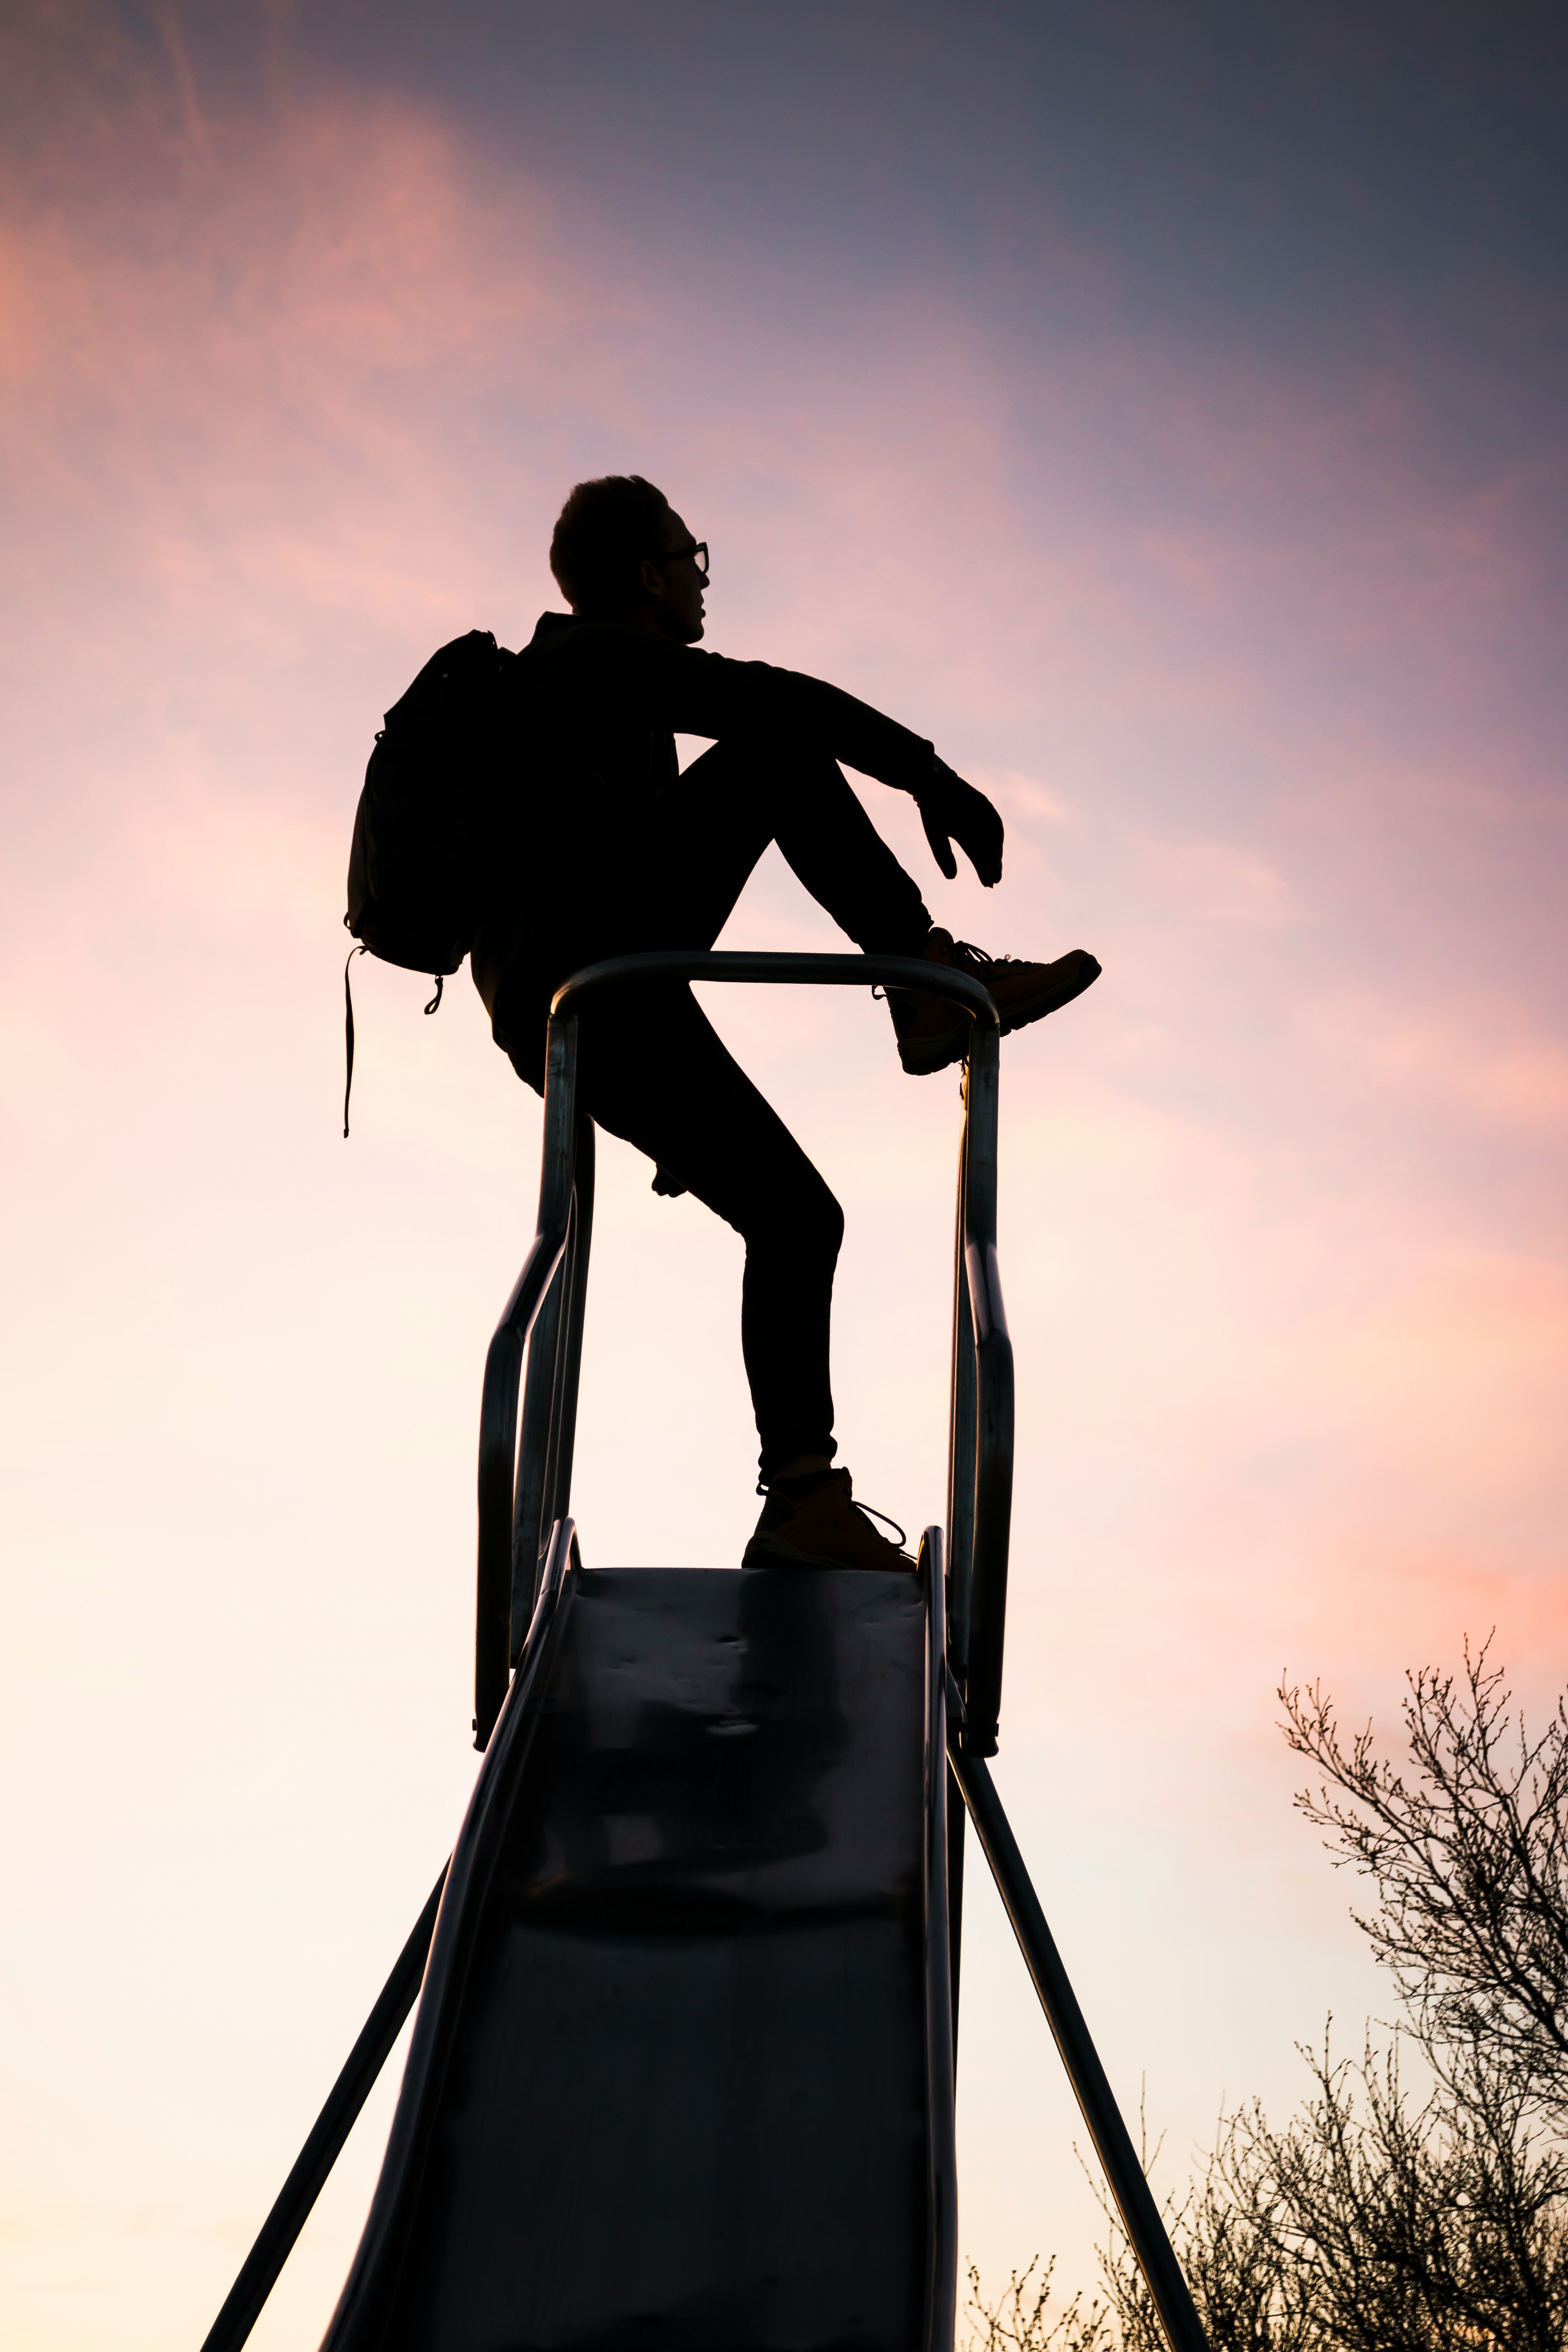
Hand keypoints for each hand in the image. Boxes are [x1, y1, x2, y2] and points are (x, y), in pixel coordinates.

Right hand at [917, 758, 1002, 886]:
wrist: (928, 783)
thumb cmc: (931, 810)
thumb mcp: (936, 838)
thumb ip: (944, 857)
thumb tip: (952, 878)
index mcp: (965, 834)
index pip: (978, 855)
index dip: (984, 870)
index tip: (989, 884)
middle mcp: (976, 825)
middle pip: (989, 848)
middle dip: (992, 864)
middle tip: (994, 881)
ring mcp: (982, 813)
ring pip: (993, 836)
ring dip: (995, 852)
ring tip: (995, 868)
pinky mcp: (983, 802)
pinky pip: (993, 820)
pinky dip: (996, 835)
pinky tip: (996, 848)